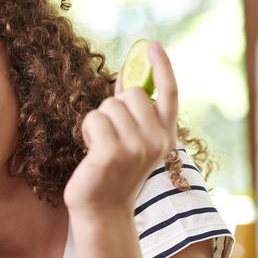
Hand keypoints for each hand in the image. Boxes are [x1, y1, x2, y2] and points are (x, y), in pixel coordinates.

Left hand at [63, 41, 179, 219]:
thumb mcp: (131, 142)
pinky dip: (87, 131)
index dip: (162, 66)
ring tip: (100, 148)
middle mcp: (157, 141)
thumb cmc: (112, 174)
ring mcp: (136, 148)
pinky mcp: (112, 153)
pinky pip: (94, 119)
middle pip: (131, 94)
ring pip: (109, 106)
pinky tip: (91, 153)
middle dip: (114, 107)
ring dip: (98, 122)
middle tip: (110, 136)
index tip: (151, 45)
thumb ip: (133, 114)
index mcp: (165, 137)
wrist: (102, 212)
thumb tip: (125, 77)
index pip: (169, 94)